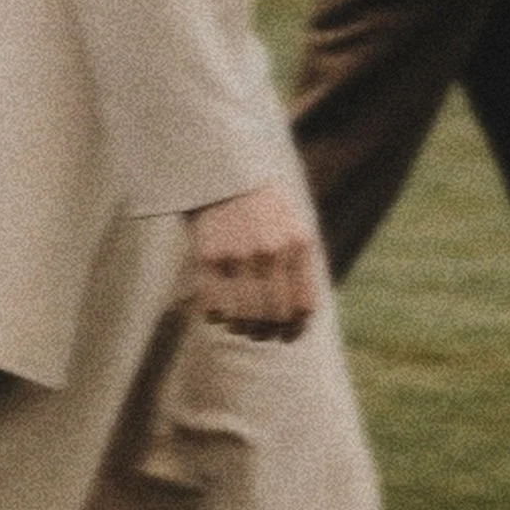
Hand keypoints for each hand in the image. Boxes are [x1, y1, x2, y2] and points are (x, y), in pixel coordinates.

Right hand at [186, 184, 321, 341]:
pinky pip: (213, 306)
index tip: (288, 336)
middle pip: (273, 316)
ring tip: (240, 327)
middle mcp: (269, 252)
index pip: (302, 305)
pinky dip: (217, 317)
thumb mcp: (293, 226)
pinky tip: (219, 313)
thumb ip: (299, 264)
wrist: (221, 173)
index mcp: (297, 244)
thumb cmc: (262, 205)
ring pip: (243, 317)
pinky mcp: (207, 257)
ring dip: (242, 329)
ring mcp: (237, 255)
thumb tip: (300, 316)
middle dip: (269, 333)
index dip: (296, 328)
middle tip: (262, 335)